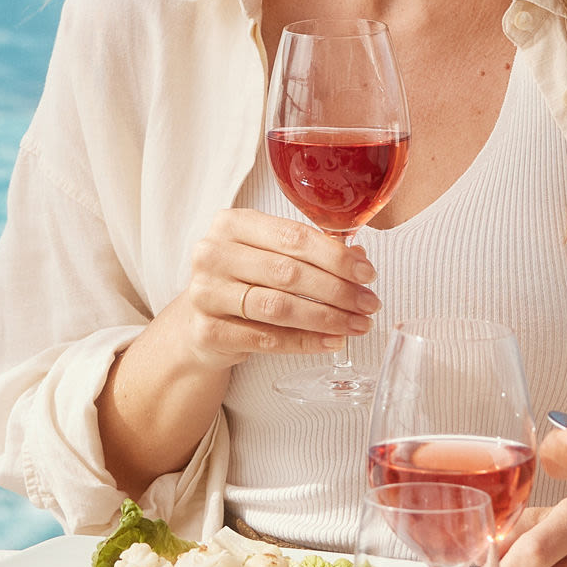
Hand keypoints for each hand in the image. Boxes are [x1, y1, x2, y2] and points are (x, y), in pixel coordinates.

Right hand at [139, 209, 376, 373]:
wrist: (198, 321)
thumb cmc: (242, 280)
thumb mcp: (269, 255)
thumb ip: (310, 252)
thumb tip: (360, 258)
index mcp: (232, 224)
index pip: (293, 236)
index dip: (335, 256)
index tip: (367, 273)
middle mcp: (213, 254)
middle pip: (288, 272)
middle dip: (338, 290)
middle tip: (369, 303)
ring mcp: (206, 293)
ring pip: (279, 307)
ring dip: (327, 318)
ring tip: (357, 325)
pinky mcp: (207, 331)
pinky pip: (267, 339)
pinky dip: (305, 342)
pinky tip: (332, 342)